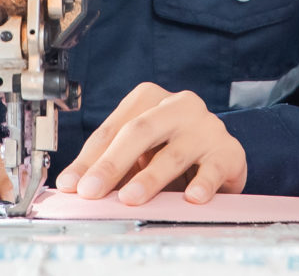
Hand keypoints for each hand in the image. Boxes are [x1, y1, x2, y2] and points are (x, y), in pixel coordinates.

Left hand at [55, 83, 246, 204]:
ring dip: (150, 178)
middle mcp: (178, 106)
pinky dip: (203, 183)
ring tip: (130, 198)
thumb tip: (73, 187)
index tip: (70, 185)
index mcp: (149, 99)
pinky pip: (213, 168)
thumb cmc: (172, 153)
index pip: (112, 129)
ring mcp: (206, 126)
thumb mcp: (139, 154)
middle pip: (139, 131)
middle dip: (111, 164)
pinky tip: (192, 198)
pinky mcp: (228, 151)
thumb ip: (112, 166)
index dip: (88, 159)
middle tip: (91, 191)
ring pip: (174, 152)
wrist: (221, 158)